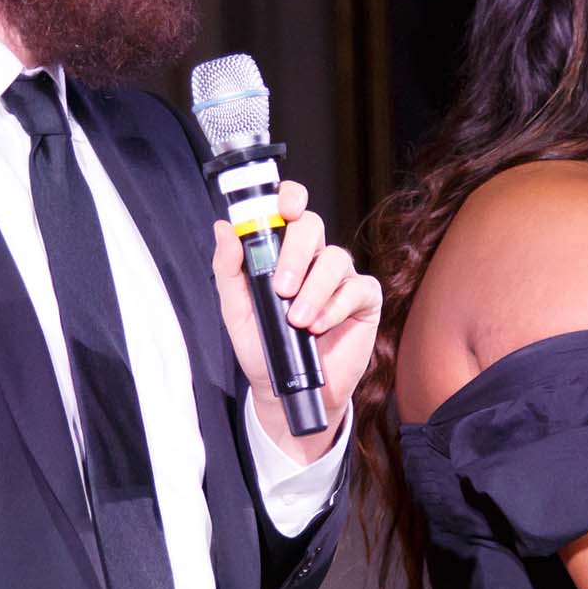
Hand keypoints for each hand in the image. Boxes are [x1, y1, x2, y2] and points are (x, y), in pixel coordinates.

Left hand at [212, 179, 381, 462]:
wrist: (286, 390)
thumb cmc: (264, 347)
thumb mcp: (236, 311)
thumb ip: (229, 270)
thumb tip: (224, 228)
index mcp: (283, 251)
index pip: (289, 208)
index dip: (289, 198)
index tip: (283, 209)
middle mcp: (314, 257)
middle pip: (312, 226)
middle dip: (296, 253)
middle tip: (282, 287)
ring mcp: (340, 277)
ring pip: (336, 258)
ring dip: (314, 290)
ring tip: (297, 321)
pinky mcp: (363, 300)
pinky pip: (356, 289)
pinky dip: (335, 307)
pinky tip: (318, 326)